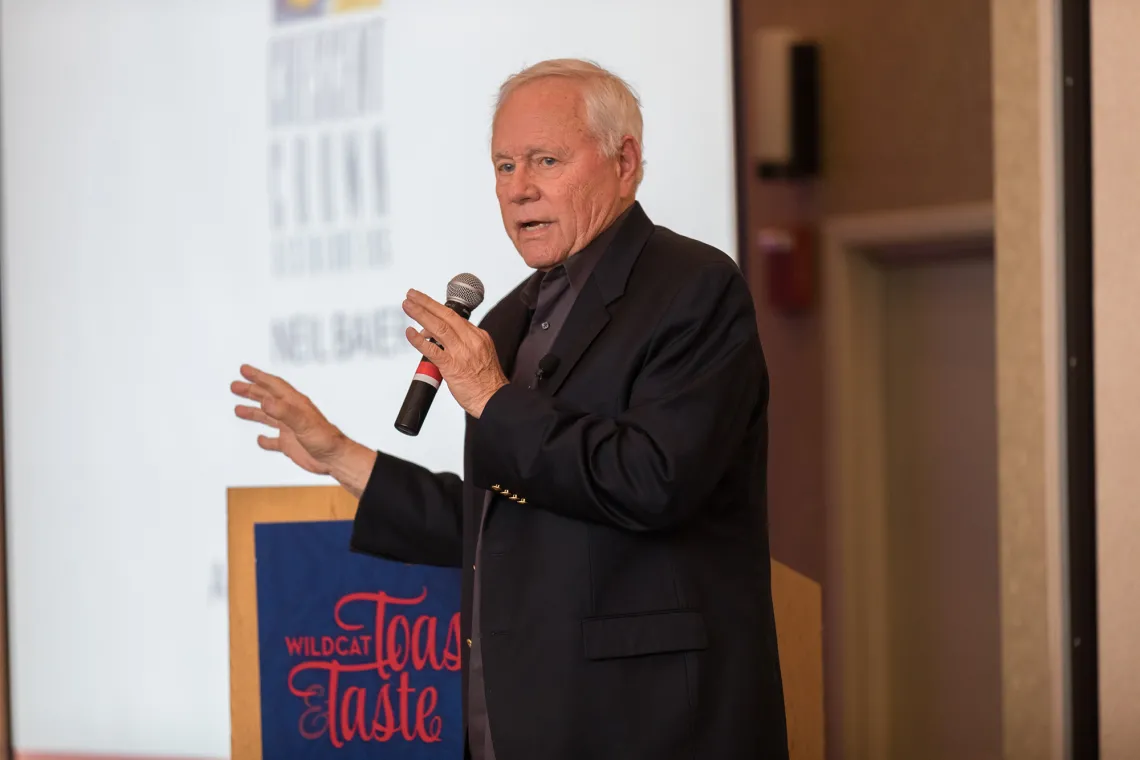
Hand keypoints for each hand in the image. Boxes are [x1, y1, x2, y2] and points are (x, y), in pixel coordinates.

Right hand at [230, 364, 345, 474]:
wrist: (335, 459)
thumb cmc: (324, 438)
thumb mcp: (302, 422)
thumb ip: (284, 411)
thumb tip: (265, 400)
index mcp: (294, 404)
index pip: (274, 386)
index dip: (258, 376)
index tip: (244, 370)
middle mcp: (291, 414)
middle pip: (268, 398)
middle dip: (251, 391)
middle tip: (234, 386)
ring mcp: (290, 429)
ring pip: (268, 417)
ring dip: (253, 412)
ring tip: (238, 409)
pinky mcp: (290, 444)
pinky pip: (274, 441)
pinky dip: (265, 440)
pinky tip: (260, 439)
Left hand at [402, 289, 507, 417]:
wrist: (494, 399)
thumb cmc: (487, 382)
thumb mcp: (482, 355)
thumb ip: (463, 344)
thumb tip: (438, 339)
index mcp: (479, 337)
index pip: (455, 317)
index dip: (436, 308)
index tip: (425, 302)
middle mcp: (471, 341)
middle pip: (446, 316)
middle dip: (426, 303)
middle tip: (412, 295)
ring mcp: (461, 353)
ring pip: (438, 327)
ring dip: (420, 314)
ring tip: (408, 305)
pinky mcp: (452, 367)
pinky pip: (433, 350)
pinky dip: (419, 340)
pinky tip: (410, 333)